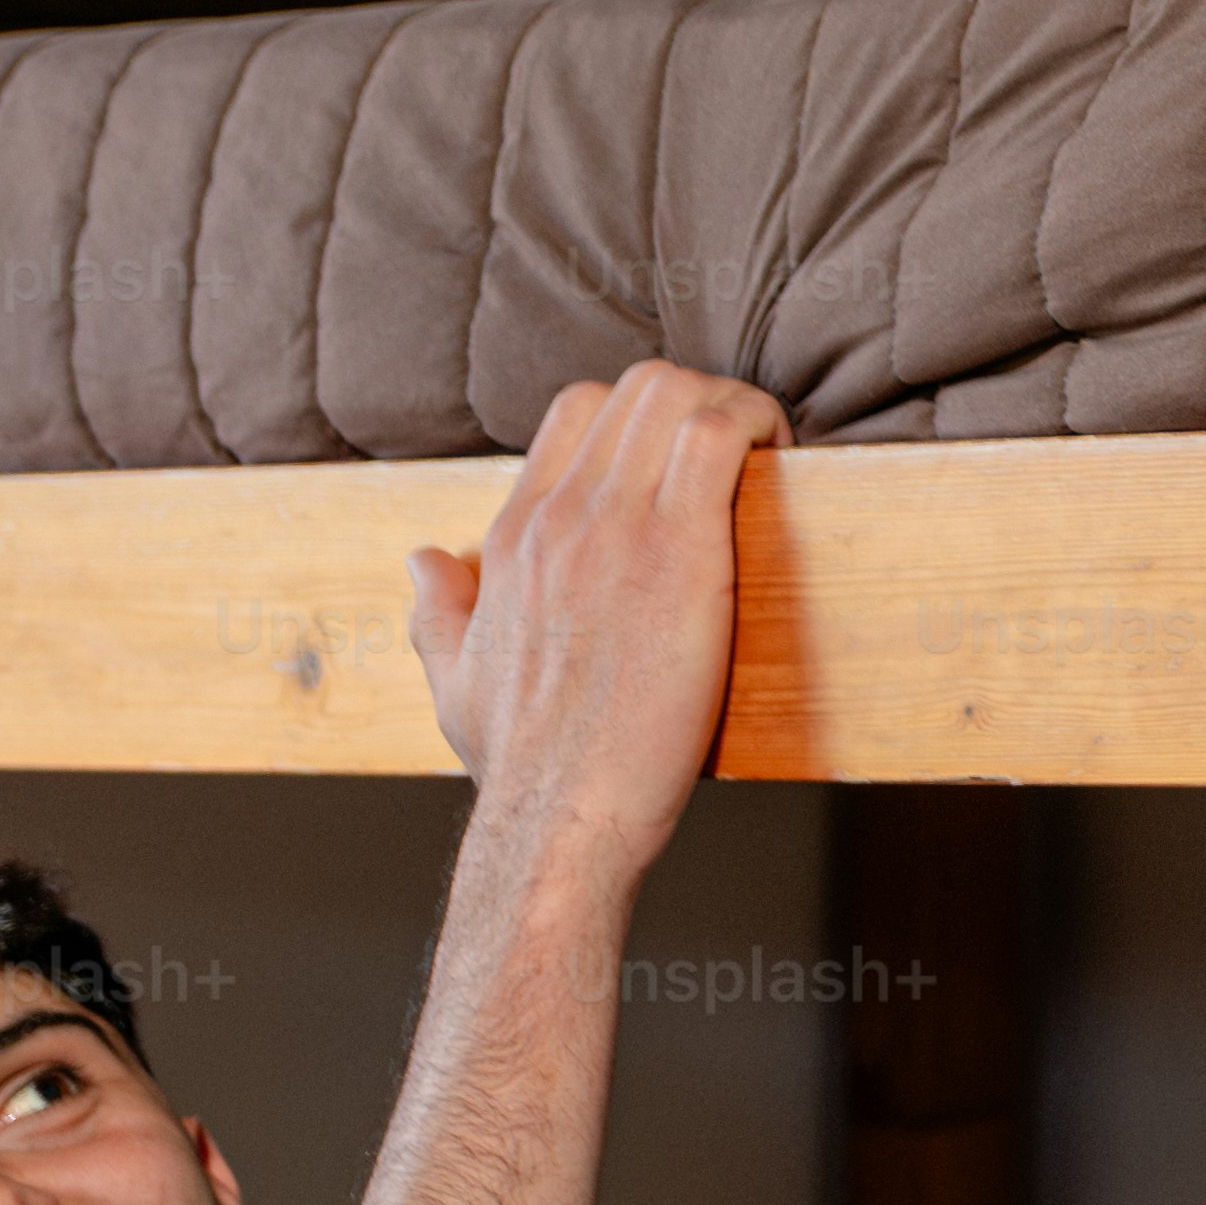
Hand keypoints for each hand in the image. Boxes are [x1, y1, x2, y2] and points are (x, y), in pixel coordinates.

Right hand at [408, 364, 781, 875]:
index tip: (684, 453)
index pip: (576, 413)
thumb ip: (440, 615)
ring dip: (734, 403)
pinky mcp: (679, 548)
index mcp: (515, 539)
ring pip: (674, 392)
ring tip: (767, 449)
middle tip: (740, 447)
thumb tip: (426, 560)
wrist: (560, 817)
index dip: (641, 415)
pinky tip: (779, 460)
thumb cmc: (523, 766)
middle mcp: (560, 517)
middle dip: (699, 398)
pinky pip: (718, 435)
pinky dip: (757, 425)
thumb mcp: (456, 685)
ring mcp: (617, 527)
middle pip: (634, 387)